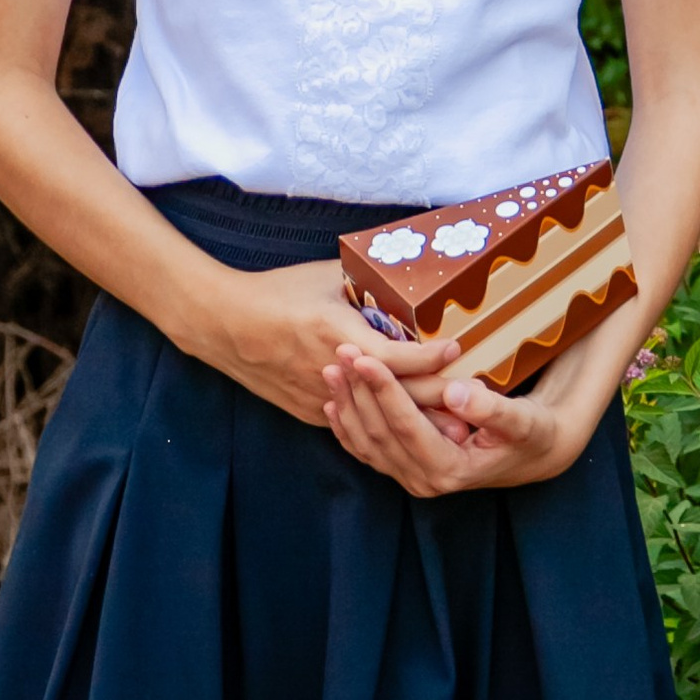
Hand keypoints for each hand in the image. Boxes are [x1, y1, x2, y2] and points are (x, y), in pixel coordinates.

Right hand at [196, 260, 457, 428]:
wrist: (223, 324)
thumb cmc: (277, 292)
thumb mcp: (325, 276)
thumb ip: (366, 284)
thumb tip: (406, 276)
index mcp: (338, 335)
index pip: (401, 358)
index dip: (435, 356)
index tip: (461, 348)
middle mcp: (333, 372)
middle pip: (399, 395)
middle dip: (439, 399)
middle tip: (476, 398)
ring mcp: (322, 397)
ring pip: (379, 415)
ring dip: (416, 418)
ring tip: (456, 420)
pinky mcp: (313, 411)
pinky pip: (357, 419)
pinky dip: (384, 420)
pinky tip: (410, 423)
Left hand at [320, 332, 604, 496]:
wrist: (532, 453)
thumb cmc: (531, 432)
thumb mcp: (522, 420)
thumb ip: (491, 409)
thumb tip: (456, 393)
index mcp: (449, 470)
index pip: (406, 426)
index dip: (384, 391)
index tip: (365, 358)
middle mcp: (424, 481)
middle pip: (379, 433)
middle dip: (358, 392)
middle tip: (341, 353)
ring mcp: (411, 478)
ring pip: (366, 442)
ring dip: (347, 405)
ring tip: (332, 369)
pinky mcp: (405, 470)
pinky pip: (367, 450)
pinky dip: (346, 426)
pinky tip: (333, 401)